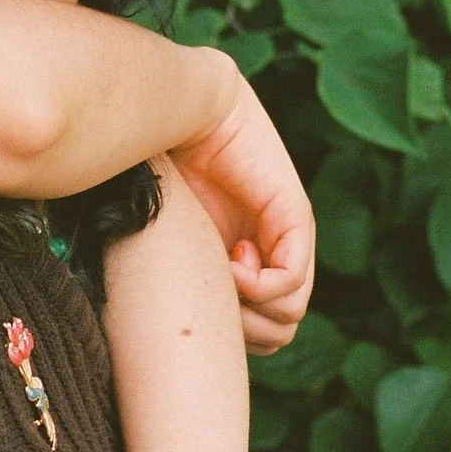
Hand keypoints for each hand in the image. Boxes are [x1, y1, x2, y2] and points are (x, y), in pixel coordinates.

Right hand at [166, 76, 313, 354]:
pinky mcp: (295, 218)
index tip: (192, 305)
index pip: (255, 337)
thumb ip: (184, 285)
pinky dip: (257, 284)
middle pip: (275, 336)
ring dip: (248, 310)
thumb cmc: (156, 173)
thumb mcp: (168, 247)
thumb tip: (180, 334)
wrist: (177, 113)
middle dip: (240, 334)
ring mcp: (286, 239)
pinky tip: (231, 258)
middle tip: (211, 305)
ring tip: (221, 272)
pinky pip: (290, 281)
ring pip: (288, 317)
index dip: (224, 339)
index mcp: (240, 267)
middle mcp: (268, 257)